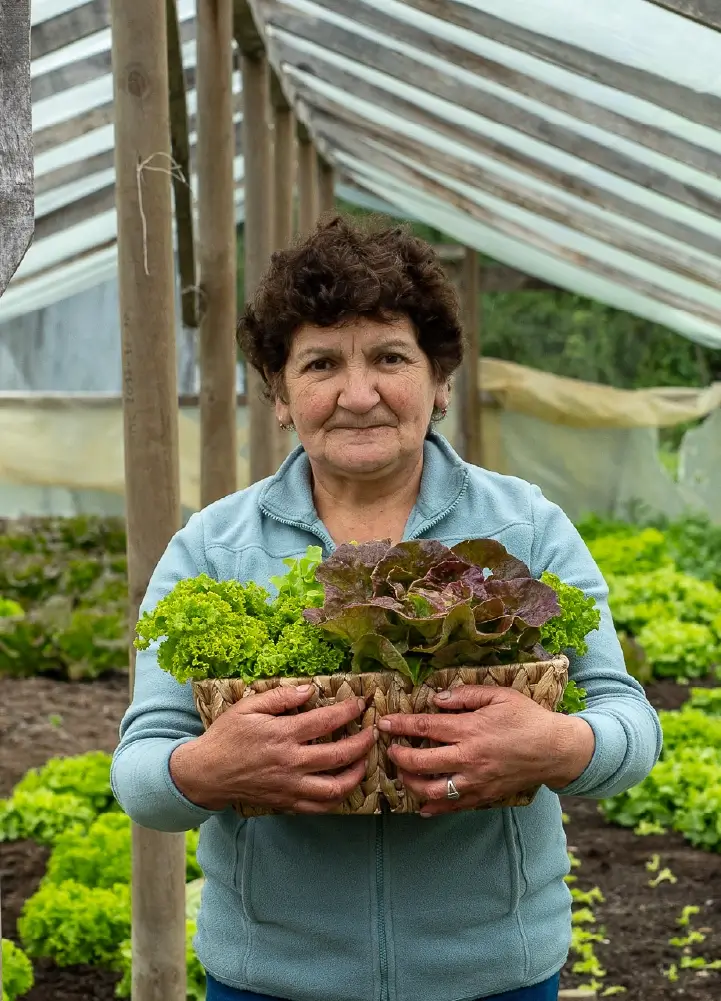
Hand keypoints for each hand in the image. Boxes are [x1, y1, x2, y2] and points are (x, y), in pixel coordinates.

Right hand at [170, 684, 377, 813]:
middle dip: (363, 742)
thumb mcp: (248, 707)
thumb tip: (309, 689)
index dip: (348, 710)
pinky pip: (319, 807)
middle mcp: (291, 763)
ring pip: (335, 788)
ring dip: (356, 775)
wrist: (206, 774)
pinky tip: (344, 784)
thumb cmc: (226, 736)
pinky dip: (337, 798)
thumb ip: (280, 696)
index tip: (361, 703)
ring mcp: (290, 787)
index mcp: (282, 735)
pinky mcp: (286, 802)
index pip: (326, 721)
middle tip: (373, 732)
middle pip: (339, 755)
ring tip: (364, 761)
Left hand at [379, 685, 594, 816]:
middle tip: (390, 750)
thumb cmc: (527, 718)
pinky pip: (452, 806)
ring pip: (431, 790)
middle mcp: (468, 758)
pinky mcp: (483, 796)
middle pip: (420, 763)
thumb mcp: (498, 695)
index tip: (383, 723)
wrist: (555, 750)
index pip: (424, 728)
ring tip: (402, 774)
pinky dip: (433, 808)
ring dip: (410, 783)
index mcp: (469, 730)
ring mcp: (475, 781)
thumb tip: (436, 700)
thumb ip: (465, 696)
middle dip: (398, 757)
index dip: (400, 725)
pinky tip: (421, 805)